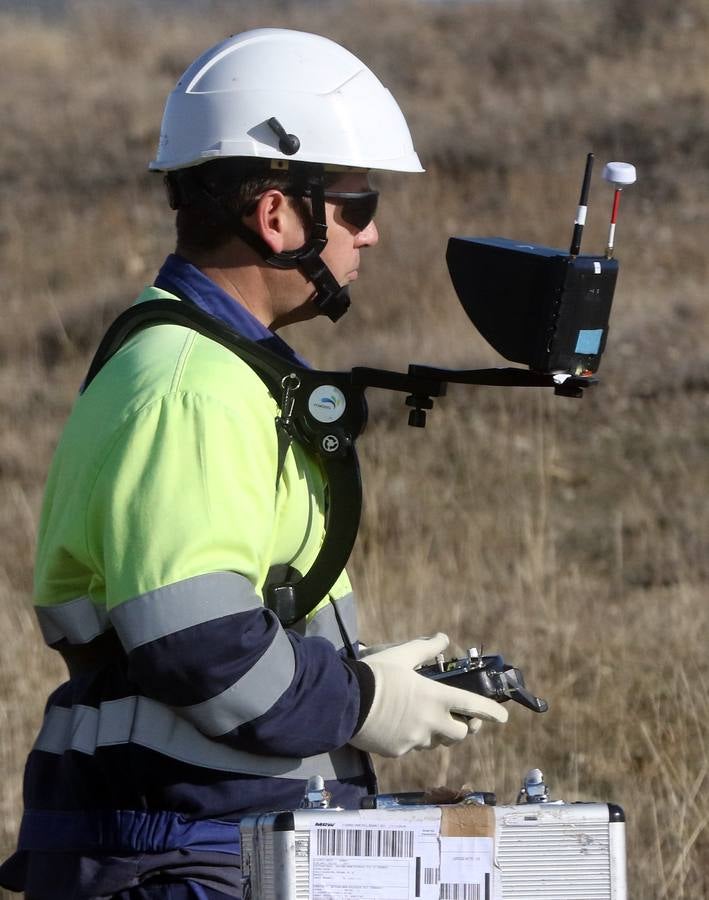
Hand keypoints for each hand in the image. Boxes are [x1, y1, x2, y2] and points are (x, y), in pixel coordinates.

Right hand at [350, 633, 507, 757]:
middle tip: (457, 718)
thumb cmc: (375, 674)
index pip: (472, 706)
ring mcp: (414, 740)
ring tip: (422, 718)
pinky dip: (410, 738)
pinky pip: (411, 747)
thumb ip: (425, 649)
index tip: (503, 716)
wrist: (344, 701)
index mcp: (435, 698)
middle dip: (462, 727)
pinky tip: (397, 725)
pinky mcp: (397, 751)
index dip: (491, 711)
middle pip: (459, 734)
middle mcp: (430, 723)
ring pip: (435, 742)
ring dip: (435, 733)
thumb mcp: (401, 656)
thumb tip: (443, 637)